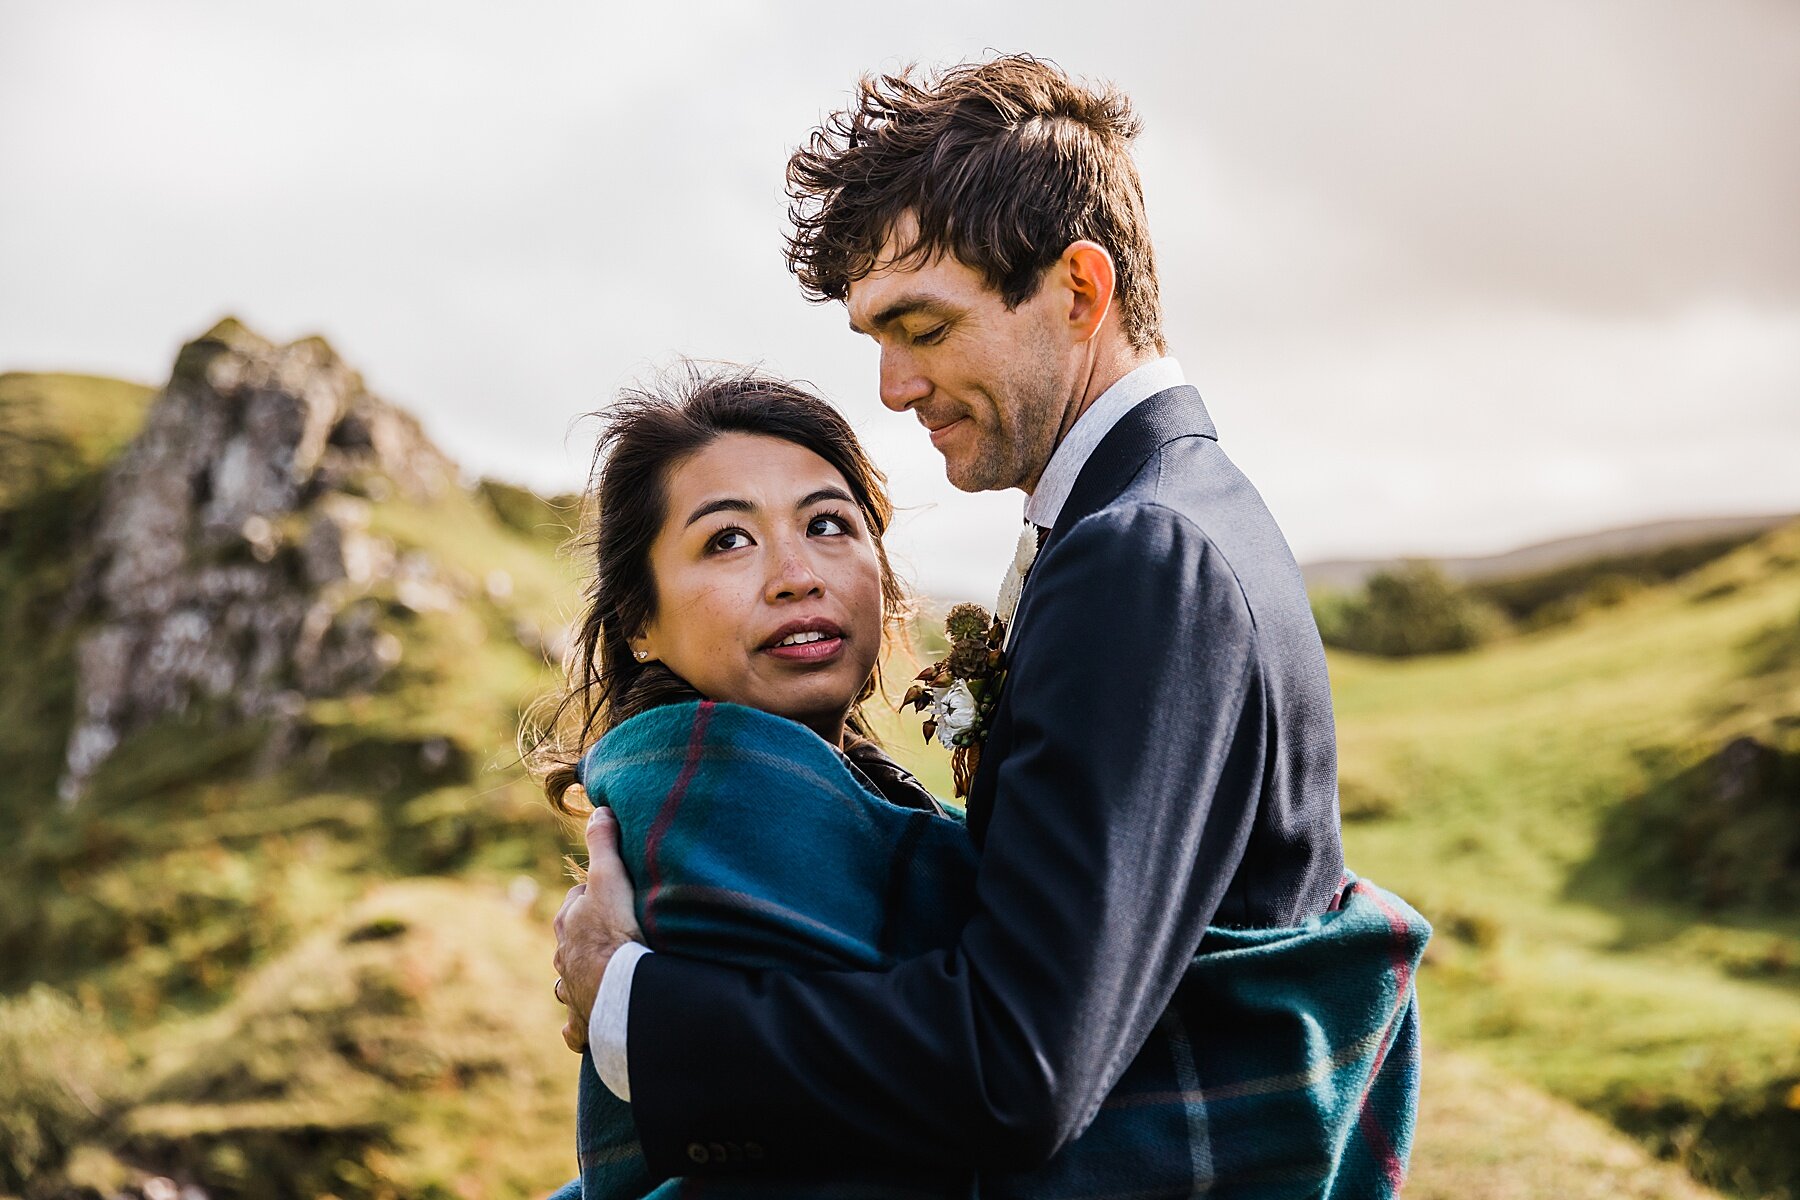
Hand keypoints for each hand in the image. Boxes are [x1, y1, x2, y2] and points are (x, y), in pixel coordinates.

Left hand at [553, 807, 643, 1052]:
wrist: (620, 988)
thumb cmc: (616, 930)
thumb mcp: (612, 877)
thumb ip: (605, 843)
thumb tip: (598, 808)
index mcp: (568, 923)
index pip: (578, 900)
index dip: (596, 895)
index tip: (615, 894)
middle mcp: (563, 958)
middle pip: (571, 941)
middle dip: (587, 938)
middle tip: (616, 934)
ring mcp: (571, 991)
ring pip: (568, 983)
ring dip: (582, 979)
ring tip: (603, 978)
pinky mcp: (582, 1022)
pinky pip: (574, 1028)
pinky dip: (577, 1026)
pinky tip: (586, 1026)